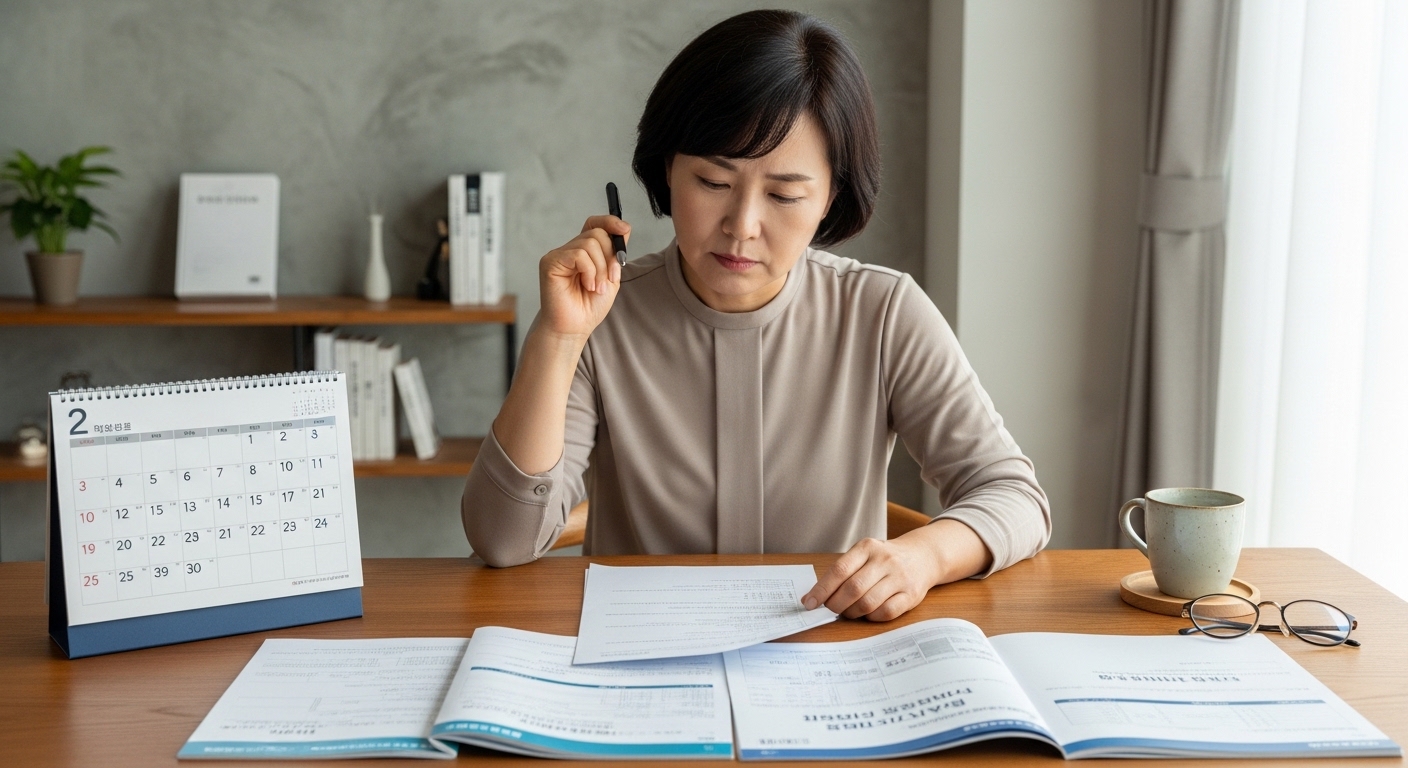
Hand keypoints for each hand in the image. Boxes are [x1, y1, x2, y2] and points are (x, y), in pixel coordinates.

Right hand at [538, 216, 630, 340]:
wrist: (574, 328)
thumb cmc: (589, 307)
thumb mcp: (610, 277)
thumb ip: (615, 253)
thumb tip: (624, 229)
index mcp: (584, 251)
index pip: (595, 224)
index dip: (610, 222)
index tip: (624, 230)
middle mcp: (570, 249)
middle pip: (597, 233)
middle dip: (609, 257)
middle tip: (608, 280)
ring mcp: (559, 255)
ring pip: (590, 243)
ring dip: (600, 269)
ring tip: (595, 288)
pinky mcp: (550, 262)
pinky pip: (578, 254)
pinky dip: (589, 271)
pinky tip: (587, 285)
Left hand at [800, 519, 991, 621]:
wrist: (923, 556)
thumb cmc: (885, 559)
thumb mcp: (865, 554)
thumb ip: (844, 571)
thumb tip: (815, 597)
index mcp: (867, 548)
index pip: (840, 570)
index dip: (822, 589)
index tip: (809, 602)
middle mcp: (884, 560)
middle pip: (853, 589)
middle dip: (836, 604)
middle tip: (831, 609)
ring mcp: (899, 578)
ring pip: (868, 603)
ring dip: (852, 613)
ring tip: (849, 611)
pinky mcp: (911, 595)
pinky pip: (886, 612)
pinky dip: (872, 617)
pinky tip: (868, 613)